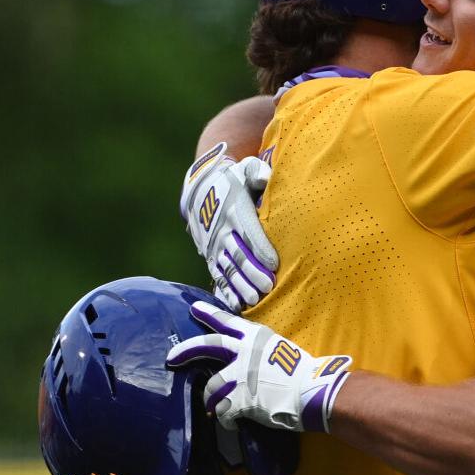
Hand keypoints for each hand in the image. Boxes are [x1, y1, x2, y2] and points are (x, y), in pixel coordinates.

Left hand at [165, 301, 352, 433]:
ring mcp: (240, 376)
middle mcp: (244, 352)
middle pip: (206, 346)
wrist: (314, 393)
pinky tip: (233, 424)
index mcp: (256, 337)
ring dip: (212, 401)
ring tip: (216, 409)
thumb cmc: (305, 373)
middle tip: (171, 358)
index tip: (193, 308)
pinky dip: (225, 420)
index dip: (209, 315)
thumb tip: (245, 363)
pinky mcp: (240, 399)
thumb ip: (259, 353)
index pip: (227, 322)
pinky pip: (223, 412)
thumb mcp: (281, 351)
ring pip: (211, 388)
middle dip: (185, 351)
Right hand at [179, 143, 278, 310]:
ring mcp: (213, 245)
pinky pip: (217, 275)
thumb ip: (258, 172)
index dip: (260, 248)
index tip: (274, 263)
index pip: (248, 231)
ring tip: (254, 300)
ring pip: (227, 268)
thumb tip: (267, 176)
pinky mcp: (209, 255)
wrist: (200, 187)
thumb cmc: (233, 179)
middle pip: (237, 254)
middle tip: (268, 287)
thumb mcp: (245, 169)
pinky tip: (236, 305)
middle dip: (252, 272)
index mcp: (234, 209)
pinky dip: (226, 291)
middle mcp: (221, 230)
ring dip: (240, 286)